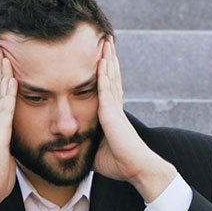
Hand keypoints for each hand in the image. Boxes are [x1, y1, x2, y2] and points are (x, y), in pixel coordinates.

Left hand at [93, 36, 176, 201]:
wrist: (137, 169)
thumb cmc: (120, 164)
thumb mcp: (97, 152)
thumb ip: (88, 145)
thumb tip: (74, 148)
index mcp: (112, 116)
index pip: (108, 89)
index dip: (106, 73)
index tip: (103, 58)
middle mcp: (115, 109)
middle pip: (112, 78)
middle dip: (109, 59)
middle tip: (106, 41)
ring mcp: (115, 110)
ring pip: (111, 78)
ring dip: (108, 59)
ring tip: (106, 42)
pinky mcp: (113, 115)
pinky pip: (107, 91)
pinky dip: (104, 75)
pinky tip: (102, 61)